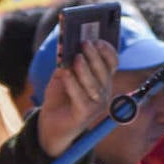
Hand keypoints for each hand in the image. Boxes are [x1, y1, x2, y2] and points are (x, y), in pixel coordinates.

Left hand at [35, 38, 118, 156]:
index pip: (112, 63)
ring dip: (85, 69)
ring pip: (94, 84)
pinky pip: (80, 97)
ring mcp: (96, 105)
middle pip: (104, 72)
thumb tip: (67, 48)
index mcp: (102, 80)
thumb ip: (67, 62)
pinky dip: (72, 84)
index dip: (108, 51)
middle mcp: (103, 92)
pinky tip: (65, 73)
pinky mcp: (84, 115)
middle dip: (95, 56)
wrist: (50, 123)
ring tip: (77, 57)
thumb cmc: (59, 96)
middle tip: (85, 43)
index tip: (98, 40)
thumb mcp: (63, 74)